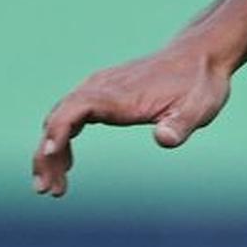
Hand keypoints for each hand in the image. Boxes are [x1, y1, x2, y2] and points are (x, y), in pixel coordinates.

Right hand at [32, 43, 233, 196]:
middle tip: (46, 189)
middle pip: (59, 118)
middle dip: (46, 154)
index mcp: (119, 95)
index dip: (58, 131)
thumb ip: (180, 125)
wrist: (200, 56)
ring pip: (60, 118)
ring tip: (53, 187)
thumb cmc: (200, 84)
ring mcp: (99, 89)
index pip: (75, 109)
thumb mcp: (199, 108)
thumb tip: (165, 139)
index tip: (49, 154)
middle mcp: (101, 88)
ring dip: (50, 151)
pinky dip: (62, 139)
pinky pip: (72, 116)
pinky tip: (66, 163)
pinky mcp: (103, 93)